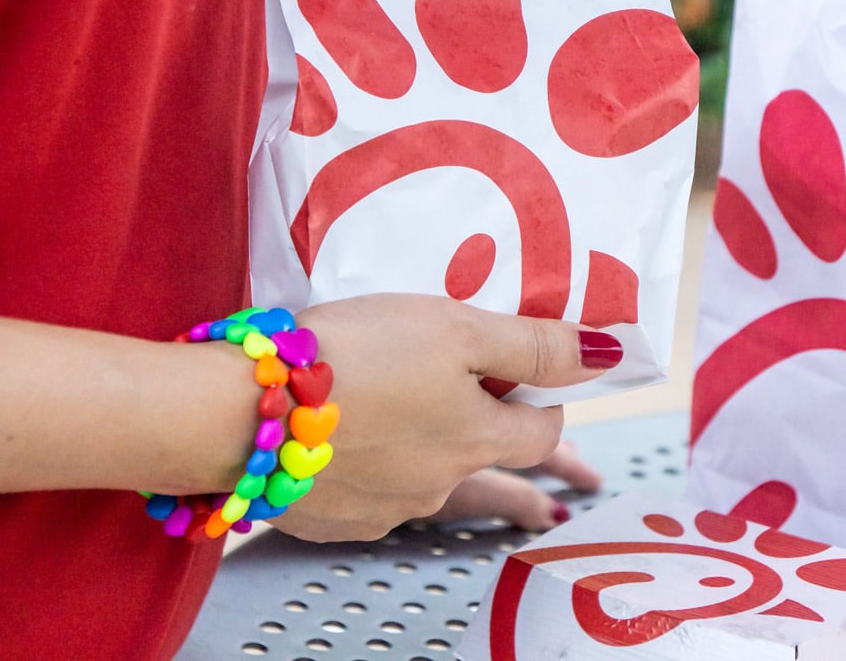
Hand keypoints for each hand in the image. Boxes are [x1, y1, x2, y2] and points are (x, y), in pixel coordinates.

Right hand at [269, 294, 620, 541]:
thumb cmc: (351, 356)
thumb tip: (609, 355)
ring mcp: (382, 508)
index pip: (541, 432)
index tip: (536, 383)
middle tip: (501, 443)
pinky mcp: (330, 516)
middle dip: (496, 444)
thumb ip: (534, 345)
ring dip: (427, 451)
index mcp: (475, 440)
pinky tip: (349, 441)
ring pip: (425, 478)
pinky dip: (373, 469)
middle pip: (484, 461)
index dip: (547, 404)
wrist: (235, 413)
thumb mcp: (454, 328)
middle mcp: (436, 485)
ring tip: (395, 409)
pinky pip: (369, 494)